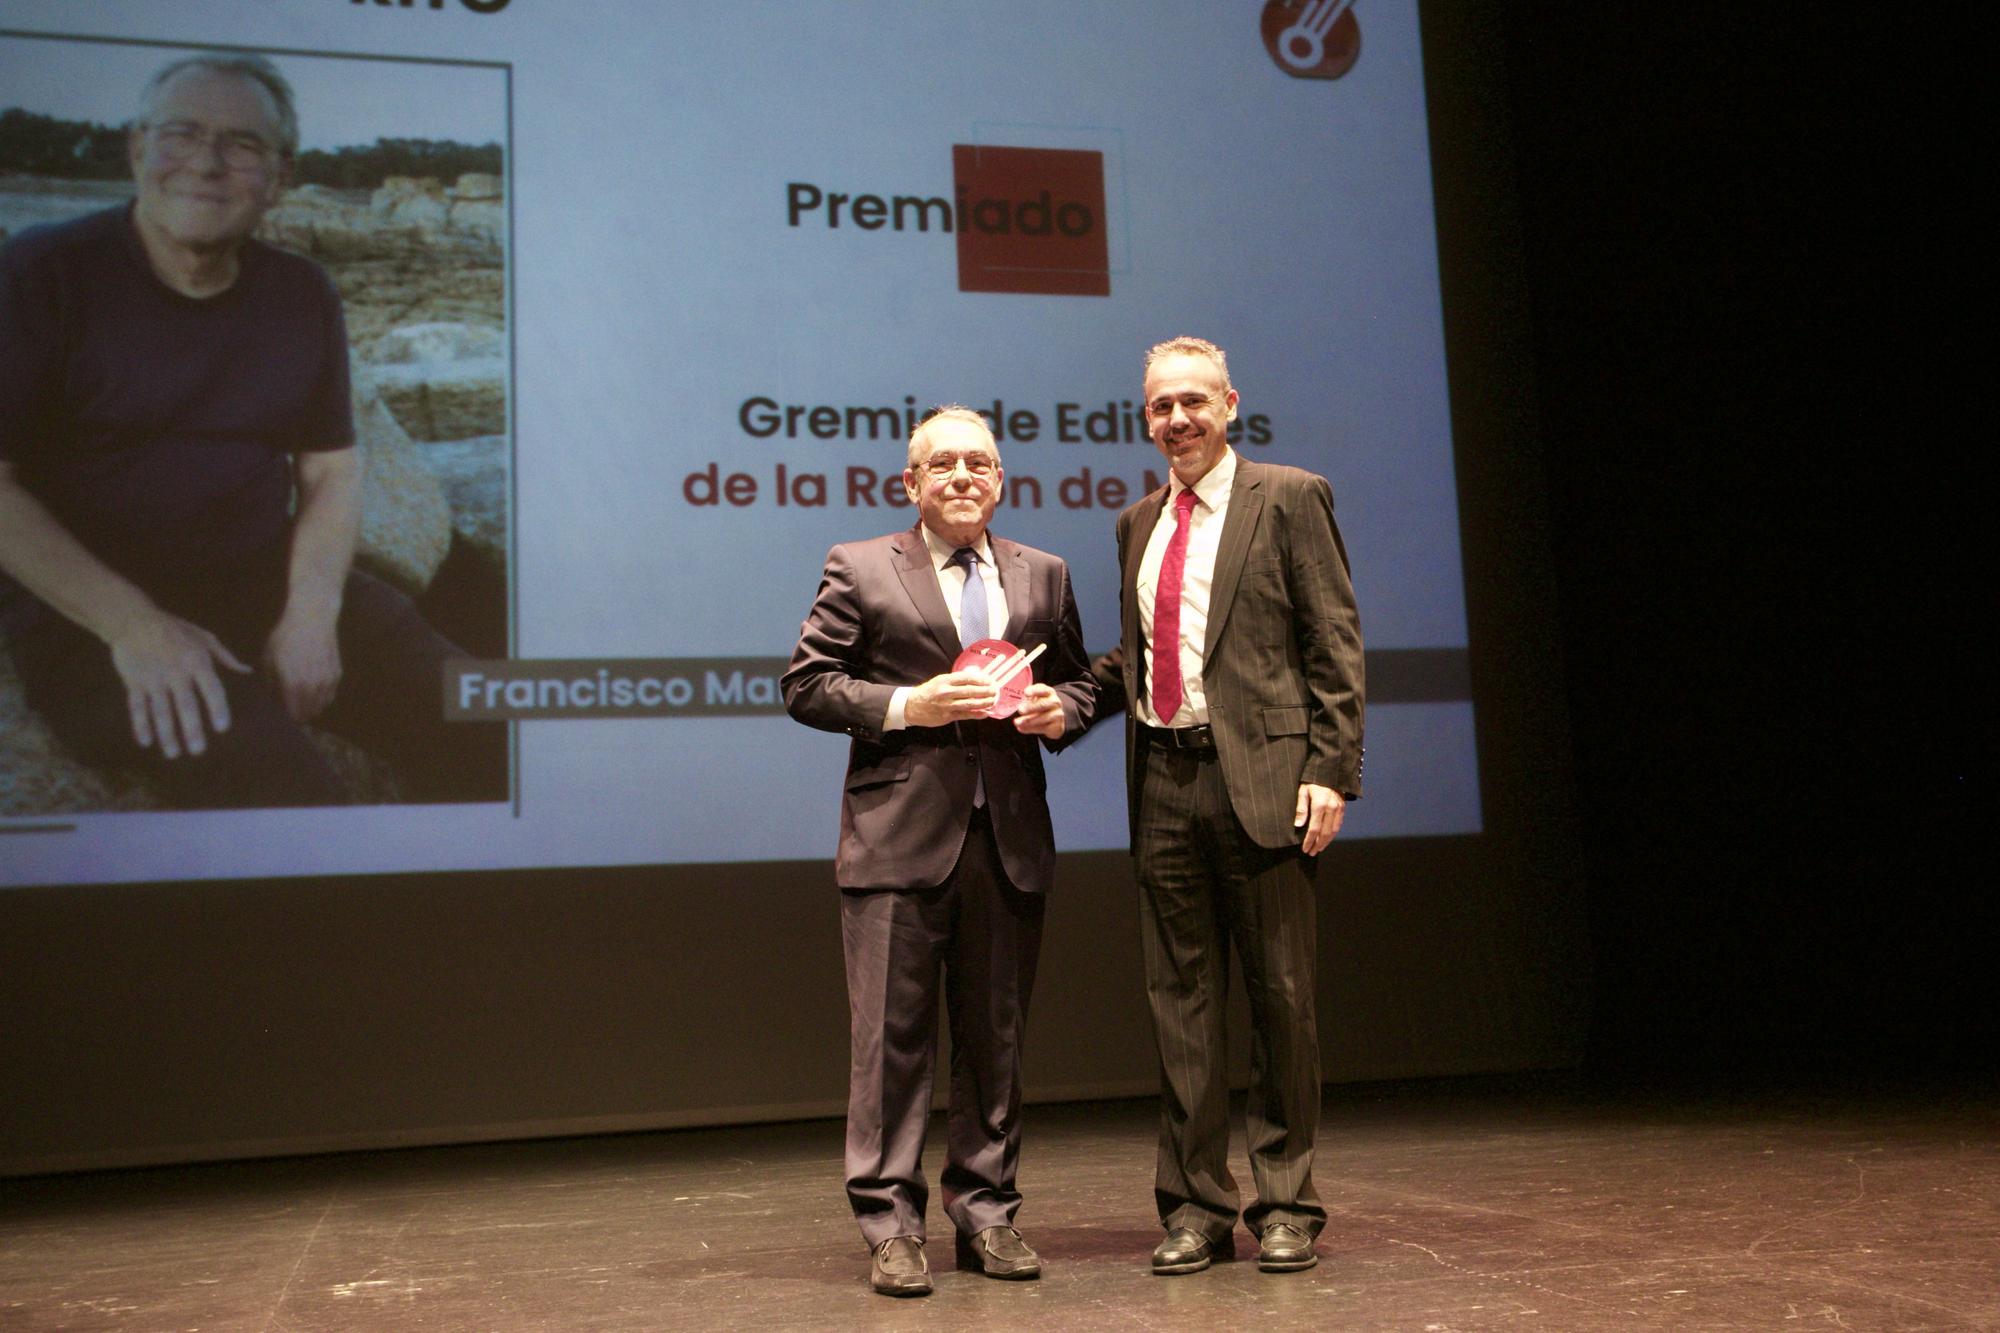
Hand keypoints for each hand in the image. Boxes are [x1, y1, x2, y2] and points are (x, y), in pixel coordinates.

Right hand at [107, 609, 250, 758]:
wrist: (134, 620)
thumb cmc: (175, 630)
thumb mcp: (204, 638)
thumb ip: (225, 658)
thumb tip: (248, 672)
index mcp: (197, 661)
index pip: (211, 688)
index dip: (217, 708)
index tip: (222, 728)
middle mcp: (176, 672)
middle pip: (185, 705)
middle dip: (191, 729)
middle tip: (198, 751)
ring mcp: (154, 679)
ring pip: (160, 710)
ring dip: (166, 733)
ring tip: (174, 753)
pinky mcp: (134, 682)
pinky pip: (137, 706)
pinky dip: (140, 724)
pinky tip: (146, 742)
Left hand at [263, 607, 341, 721]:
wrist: (313, 618)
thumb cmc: (286, 636)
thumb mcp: (269, 658)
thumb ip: (269, 682)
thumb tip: (271, 696)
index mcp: (293, 684)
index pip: (293, 713)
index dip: (288, 720)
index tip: (283, 720)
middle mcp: (313, 686)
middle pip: (308, 713)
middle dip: (300, 716)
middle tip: (292, 714)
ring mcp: (327, 681)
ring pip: (321, 706)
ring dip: (312, 709)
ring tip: (303, 706)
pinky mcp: (337, 674)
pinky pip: (330, 695)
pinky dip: (322, 698)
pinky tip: (314, 693)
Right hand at [905, 669, 998, 726]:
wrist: (912, 706)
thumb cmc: (927, 692)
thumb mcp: (939, 681)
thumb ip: (954, 681)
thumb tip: (973, 679)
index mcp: (944, 681)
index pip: (965, 678)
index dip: (980, 679)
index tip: (989, 680)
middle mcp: (946, 692)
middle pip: (969, 691)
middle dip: (985, 691)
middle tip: (995, 690)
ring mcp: (947, 705)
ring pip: (969, 703)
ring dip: (983, 702)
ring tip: (993, 701)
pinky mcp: (947, 716)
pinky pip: (965, 715)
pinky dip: (976, 714)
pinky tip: (985, 713)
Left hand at [1012, 683, 1067, 738]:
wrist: (1056, 720)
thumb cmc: (1041, 706)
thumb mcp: (1036, 699)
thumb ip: (1027, 700)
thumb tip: (1012, 704)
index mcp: (1048, 692)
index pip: (1043, 689)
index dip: (1034, 691)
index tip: (1026, 693)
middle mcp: (1055, 702)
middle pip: (1043, 704)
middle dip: (1031, 707)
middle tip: (1020, 710)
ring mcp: (1057, 714)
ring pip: (1043, 717)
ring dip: (1028, 720)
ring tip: (1017, 722)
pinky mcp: (1057, 726)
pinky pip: (1043, 728)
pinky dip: (1030, 729)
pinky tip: (1022, 728)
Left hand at [1295, 782, 1345, 855]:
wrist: (1330, 770)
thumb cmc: (1312, 779)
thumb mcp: (1303, 790)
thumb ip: (1301, 808)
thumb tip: (1299, 825)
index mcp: (1320, 804)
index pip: (1314, 829)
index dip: (1309, 840)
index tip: (1305, 849)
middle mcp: (1332, 808)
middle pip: (1325, 833)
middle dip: (1318, 845)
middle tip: (1311, 852)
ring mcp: (1339, 808)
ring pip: (1333, 831)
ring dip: (1326, 842)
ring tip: (1318, 848)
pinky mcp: (1343, 807)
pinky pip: (1338, 824)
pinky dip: (1333, 834)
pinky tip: (1327, 838)